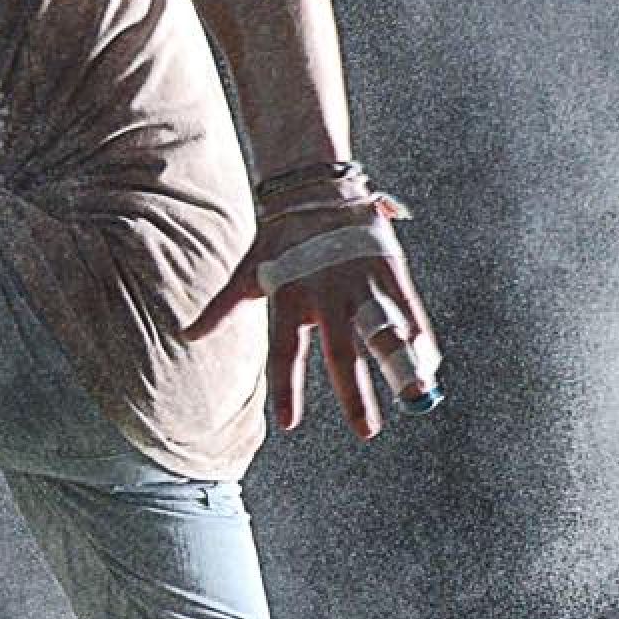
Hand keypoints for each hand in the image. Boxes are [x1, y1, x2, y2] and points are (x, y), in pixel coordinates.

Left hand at [187, 202, 440, 440]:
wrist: (316, 187)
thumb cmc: (280, 238)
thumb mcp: (250, 271)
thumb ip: (224, 307)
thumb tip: (189, 335)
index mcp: (289, 298)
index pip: (285, 353)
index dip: (285, 388)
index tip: (288, 423)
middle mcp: (327, 294)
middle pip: (341, 353)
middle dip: (355, 394)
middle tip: (366, 431)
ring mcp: (360, 280)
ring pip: (382, 330)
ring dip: (400, 365)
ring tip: (415, 395)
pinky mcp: (388, 266)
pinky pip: (407, 307)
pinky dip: (420, 334)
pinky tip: (430, 362)